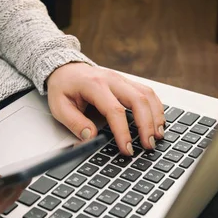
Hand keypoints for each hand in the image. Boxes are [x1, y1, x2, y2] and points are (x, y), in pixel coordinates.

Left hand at [46, 63, 165, 155]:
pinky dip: (156, 107)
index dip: (123, 132)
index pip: (114, 110)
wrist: (65, 68)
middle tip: (148, 145)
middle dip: (146, 125)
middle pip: (138, 100)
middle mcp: (112, 80)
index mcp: (94, 85)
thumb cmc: (63, 87)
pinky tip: (158, 121)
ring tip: (157, 136)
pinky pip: (148, 92)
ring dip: (156, 116)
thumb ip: (75, 123)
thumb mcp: (59, 107)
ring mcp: (122, 79)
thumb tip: (91, 138)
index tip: (126, 149)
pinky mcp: (127, 82)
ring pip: (147, 95)